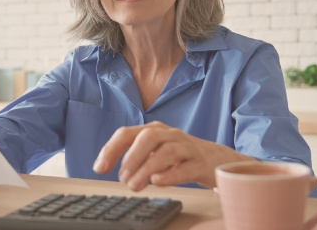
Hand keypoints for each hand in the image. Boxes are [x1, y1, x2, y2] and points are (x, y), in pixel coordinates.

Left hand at [93, 121, 253, 190]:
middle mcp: (170, 135)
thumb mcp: (155, 151)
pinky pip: (186, 167)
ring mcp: (187, 147)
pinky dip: (170, 174)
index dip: (111, 149)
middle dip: (131, 157)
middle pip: (148, 137)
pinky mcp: (201, 163)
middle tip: (122, 178)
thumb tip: (111, 169)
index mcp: (155, 130)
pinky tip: (157, 181)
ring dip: (147, 168)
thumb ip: (134, 157)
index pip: (128, 133)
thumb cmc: (181, 156)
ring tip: (135, 185)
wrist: (218, 159)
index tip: (99, 168)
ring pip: (167, 152)